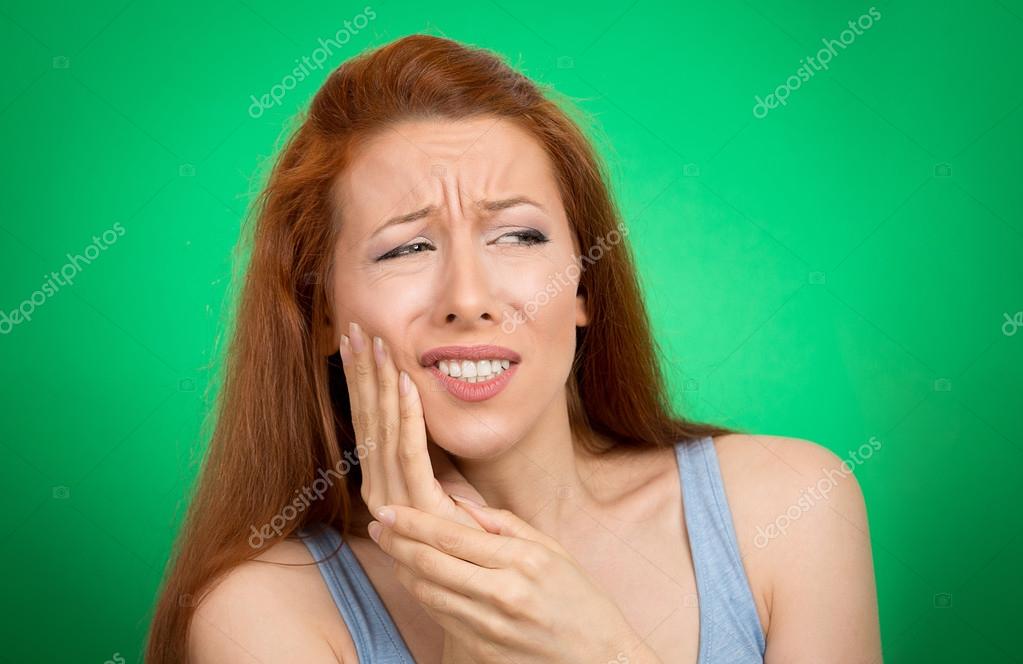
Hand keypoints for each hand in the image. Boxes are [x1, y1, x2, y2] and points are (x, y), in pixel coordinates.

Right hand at [338, 321, 485, 528]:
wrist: (475, 576)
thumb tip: (418, 409)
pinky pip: (410, 450)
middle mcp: (377, 487)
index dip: (359, 379)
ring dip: (379, 381)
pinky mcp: (416, 503)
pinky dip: (407, 413)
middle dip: (361, 370)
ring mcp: (392, 497)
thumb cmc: (463, 528)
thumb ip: (426, 450)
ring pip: (382, 427)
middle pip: (366, 417)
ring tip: (376, 342)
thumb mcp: (443, 479)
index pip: (365, 419)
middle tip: (355, 327)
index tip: (355, 340)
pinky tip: (405, 381)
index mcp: (380, 480)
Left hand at [367, 500, 661, 663]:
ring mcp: (491, 628)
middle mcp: (503, 594)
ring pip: (428, 593)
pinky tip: (414, 579)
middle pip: (431, 564)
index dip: (412, 522)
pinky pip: (441, 619)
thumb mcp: (553, 550)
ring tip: (391, 548)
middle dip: (397, 542)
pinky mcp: (485, 651)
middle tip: (377, 525)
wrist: (601, 658)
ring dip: (402, 569)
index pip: (451, 536)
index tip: (388, 510)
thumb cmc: (580, 598)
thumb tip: (460, 504)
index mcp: (522, 562)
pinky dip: (422, 596)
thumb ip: (505, 524)